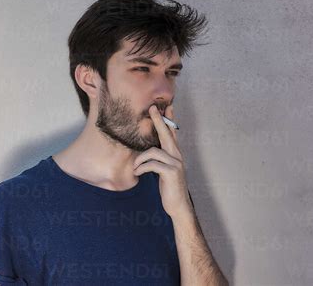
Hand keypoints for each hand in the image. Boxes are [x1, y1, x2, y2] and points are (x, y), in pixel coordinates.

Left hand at [133, 104, 192, 218]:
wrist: (178, 206)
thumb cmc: (169, 187)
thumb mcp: (163, 171)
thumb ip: (159, 160)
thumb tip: (147, 152)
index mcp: (175, 154)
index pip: (172, 133)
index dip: (169, 120)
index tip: (167, 107)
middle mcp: (177, 156)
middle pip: (166, 134)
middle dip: (158, 120)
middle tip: (152, 108)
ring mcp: (176, 164)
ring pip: (153, 152)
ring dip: (140, 159)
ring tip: (135, 168)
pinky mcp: (171, 172)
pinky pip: (152, 164)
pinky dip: (142, 168)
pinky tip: (137, 173)